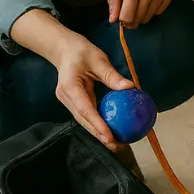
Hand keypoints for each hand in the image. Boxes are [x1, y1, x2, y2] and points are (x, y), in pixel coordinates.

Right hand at [53, 34, 133, 149]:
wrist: (64, 49)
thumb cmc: (81, 51)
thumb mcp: (98, 59)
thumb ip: (112, 75)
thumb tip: (130, 87)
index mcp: (70, 86)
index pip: (85, 109)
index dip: (97, 124)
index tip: (109, 136)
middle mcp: (66, 97)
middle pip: (83, 119)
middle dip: (98, 134)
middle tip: (115, 145)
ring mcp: (67, 101)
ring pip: (83, 119)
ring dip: (97, 131)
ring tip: (113, 142)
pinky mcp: (72, 101)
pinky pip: (85, 114)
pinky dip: (95, 122)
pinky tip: (107, 129)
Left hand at [107, 0, 182, 28]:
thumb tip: (113, 19)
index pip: (127, 15)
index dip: (122, 19)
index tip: (121, 15)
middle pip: (137, 20)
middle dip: (130, 20)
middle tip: (129, 12)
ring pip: (147, 19)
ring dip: (140, 16)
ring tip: (139, 5)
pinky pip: (157, 14)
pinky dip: (151, 11)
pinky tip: (149, 1)